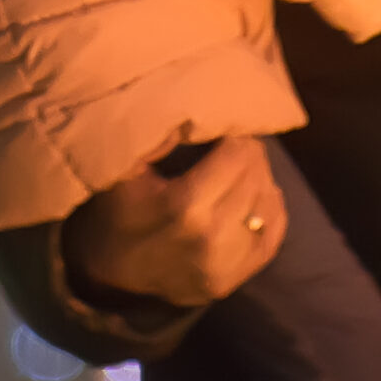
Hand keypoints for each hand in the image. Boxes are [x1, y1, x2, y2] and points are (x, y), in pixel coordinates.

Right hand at [64, 136, 286, 305]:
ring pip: (269, 205)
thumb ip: (159, 136)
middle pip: (256, 177)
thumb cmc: (116, 211)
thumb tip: (192, 97)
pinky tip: (254, 196)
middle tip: (234, 143)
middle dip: (248, 154)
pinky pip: (272, 236)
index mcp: (185, 207)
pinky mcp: (233, 282)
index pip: (239, 155)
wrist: (107, 277)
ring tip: (241, 168)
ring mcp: (225, 267)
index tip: (225, 128)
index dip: (235, 135)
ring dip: (259, 180)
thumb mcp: (126, 168)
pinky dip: (269, 210)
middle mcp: (212, 240)